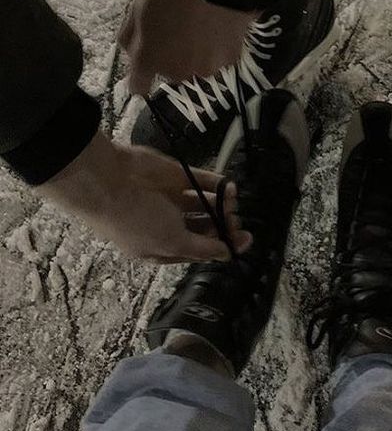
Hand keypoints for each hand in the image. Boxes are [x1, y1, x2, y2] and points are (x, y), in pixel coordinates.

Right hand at [38, 131, 251, 262]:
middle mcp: (166, 223)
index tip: (243, 241)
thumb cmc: (137, 221)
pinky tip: (230, 186)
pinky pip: (200, 180)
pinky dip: (217, 183)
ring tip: (232, 203)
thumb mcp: (171, 243)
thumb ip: (202, 248)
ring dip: (221, 204)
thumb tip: (227, 255)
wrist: (109, 181)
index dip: (220, 246)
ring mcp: (169, 198)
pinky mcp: (174, 176)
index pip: (197, 250)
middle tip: (237, 221)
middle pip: (202, 227)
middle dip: (223, 225)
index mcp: (161, 247)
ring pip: (203, 204)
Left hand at [119, 0, 256, 94]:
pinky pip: (220, 55)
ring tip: (204, 23)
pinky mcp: (231, 58)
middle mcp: (177, 71)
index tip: (146, 62)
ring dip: (198, 50)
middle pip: (172, 71)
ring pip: (198, 63)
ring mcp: (207, 66)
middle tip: (179, 24)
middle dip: (173, 54)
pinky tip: (220, 23)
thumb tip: (130, 49)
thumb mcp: (139, 1)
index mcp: (149, 57)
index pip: (138, 86)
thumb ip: (131, 32)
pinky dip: (219, 44)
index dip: (140, 76)